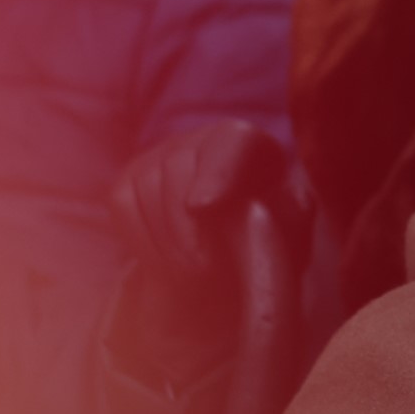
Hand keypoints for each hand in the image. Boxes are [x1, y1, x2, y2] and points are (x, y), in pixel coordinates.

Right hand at [111, 120, 309, 291]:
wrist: (231, 262)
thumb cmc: (267, 244)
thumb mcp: (290, 233)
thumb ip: (286, 218)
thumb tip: (259, 208)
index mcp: (250, 144)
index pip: (231, 142)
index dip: (215, 171)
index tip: (205, 206)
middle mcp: (201, 139)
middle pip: (180, 164)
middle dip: (188, 223)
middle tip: (205, 268)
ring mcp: (161, 155)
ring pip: (147, 183)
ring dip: (167, 238)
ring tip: (193, 274)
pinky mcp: (130, 180)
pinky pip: (123, 202)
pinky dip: (142, 238)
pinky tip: (168, 263)